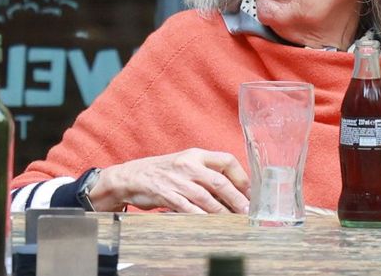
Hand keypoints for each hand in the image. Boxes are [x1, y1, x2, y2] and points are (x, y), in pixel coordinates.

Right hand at [87, 149, 249, 213]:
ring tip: (235, 222)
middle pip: (220, 182)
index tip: (250, 192)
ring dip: (224, 213)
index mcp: (195, 154)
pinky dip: (203, 219)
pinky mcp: (168, 196)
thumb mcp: (184, 164)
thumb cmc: (162, 172)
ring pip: (208, 199)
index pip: (226, 160)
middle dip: (238, 199)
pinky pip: (190, 210)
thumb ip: (205, 173)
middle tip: (247, 212)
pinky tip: (213, 225)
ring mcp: (178, 181)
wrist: (131, 177)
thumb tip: (232, 191)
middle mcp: (188, 165)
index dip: (242, 176)